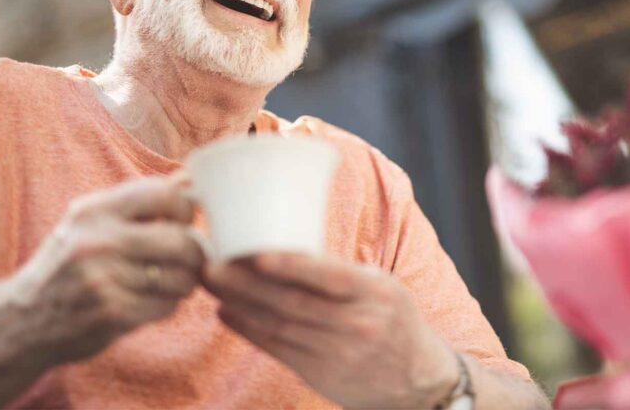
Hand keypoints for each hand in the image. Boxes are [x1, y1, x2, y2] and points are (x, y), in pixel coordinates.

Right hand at [9, 175, 204, 364]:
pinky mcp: (112, 314)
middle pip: (182, 241)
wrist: (22, 320)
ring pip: (181, 277)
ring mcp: (104, 279)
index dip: (186, 209)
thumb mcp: (91, 223)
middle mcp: (97, 241)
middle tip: (186, 260)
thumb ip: (140, 201)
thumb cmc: (69, 264)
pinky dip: (167, 305)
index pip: (166, 195)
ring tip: (167, 282)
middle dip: (194, 253)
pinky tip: (149, 303)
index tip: (182, 223)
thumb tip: (188, 178)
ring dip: (183, 282)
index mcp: (94, 211)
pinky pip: (168, 305)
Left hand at [205, 253, 459, 408]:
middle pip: (294, 302)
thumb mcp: (384, 289)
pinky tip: (228, 313)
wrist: (417, 381)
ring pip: (280, 325)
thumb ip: (343, 274)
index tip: (255, 253)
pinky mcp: (321, 375)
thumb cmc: (394, 322)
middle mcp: (359, 324)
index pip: (330, 276)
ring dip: (240, 304)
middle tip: (212, 265)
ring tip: (212, 284)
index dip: (291, 265)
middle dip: (247, 283)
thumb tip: (289, 248)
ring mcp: (338, 353)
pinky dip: (249, 330)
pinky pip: (278, 349)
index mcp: (377, 293)